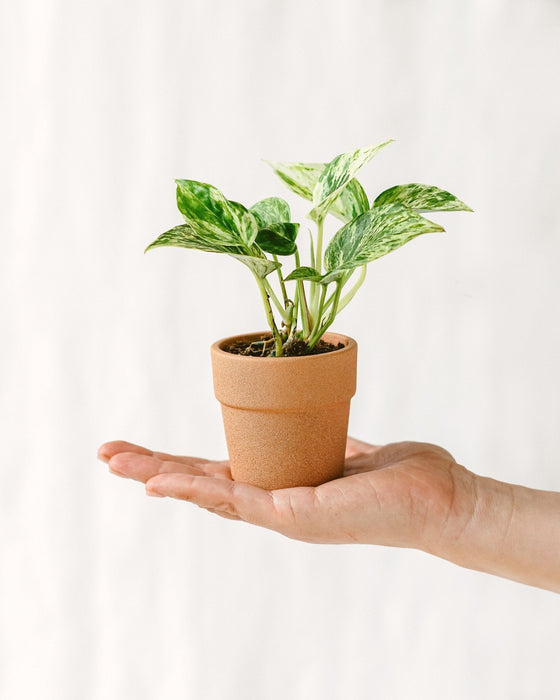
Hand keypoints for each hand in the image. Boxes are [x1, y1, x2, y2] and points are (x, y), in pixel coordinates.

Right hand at [97, 438, 474, 550]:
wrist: (442, 500)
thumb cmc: (400, 478)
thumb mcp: (347, 449)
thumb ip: (319, 441)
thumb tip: (304, 418)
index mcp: (285, 487)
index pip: (221, 473)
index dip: (180, 463)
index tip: (144, 450)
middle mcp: (277, 505)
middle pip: (204, 485)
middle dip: (153, 468)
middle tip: (107, 454)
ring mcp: (283, 514)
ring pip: (209, 494)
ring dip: (161, 476)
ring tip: (119, 462)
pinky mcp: (296, 516)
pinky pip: (238, 501)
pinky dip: (196, 490)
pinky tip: (162, 482)